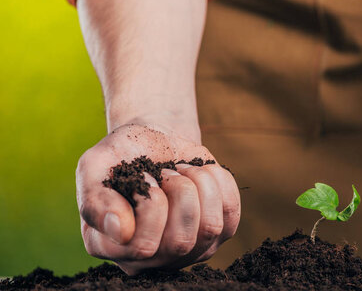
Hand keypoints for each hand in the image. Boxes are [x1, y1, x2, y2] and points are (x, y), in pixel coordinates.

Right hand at [76, 123, 239, 274]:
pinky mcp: (217, 233)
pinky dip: (218, 181)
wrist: (154, 140)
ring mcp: (187, 250)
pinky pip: (230, 213)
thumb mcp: (94, 166)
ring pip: (210, 228)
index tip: (143, 174)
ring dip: (200, 185)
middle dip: (179, 192)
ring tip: (182, 171)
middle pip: (181, 241)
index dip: (149, 202)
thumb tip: (121, 232)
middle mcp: (150, 259)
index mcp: (111, 247)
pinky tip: (200, 173)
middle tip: (166, 172)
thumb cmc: (121, 154)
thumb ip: (95, 200)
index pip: (143, 247)